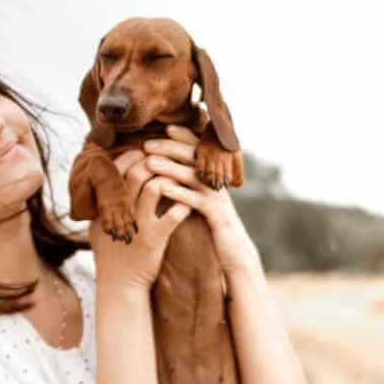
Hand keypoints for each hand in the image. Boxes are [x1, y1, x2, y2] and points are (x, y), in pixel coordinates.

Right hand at [89, 149, 191, 292]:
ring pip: (156, 188)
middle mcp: (121, 212)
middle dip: (154, 161)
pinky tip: (188, 204)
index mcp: (105, 207)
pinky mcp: (156, 239)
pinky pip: (174, 215)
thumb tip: (105, 180)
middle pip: (137, 173)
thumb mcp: (98, 227)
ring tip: (179, 178)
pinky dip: (183, 205)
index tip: (143, 152)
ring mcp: (139, 225)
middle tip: (165, 160)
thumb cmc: (111, 254)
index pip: (116, 170)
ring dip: (170, 178)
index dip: (131, 156)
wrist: (120, 285)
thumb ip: (102, 205)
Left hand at [142, 125, 261, 275]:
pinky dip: (179, 192)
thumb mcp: (204, 203)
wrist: (236, 255)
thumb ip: (193, 186)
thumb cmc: (215, 229)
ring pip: (194, 176)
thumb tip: (171, 171)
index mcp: (214, 178)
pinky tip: (162, 188)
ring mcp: (219, 198)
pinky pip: (197, 200)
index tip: (165, 128)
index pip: (199, 150)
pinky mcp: (218, 216)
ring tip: (149, 162)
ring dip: (170, 167)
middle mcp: (218, 183)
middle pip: (196, 158)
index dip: (184, 137)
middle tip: (147, 143)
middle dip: (171, 147)